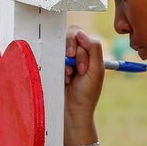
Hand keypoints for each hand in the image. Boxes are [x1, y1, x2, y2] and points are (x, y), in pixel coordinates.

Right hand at [64, 25, 103, 144]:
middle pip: (69, 36)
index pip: (81, 35)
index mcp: (87, 52)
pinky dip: (57, 67)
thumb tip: (81, 33)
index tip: (83, 68)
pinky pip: (49, 56)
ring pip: (59, 46)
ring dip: (65, 62)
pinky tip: (63, 80)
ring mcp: (62, 59)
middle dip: (73, 52)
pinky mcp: (52, 66)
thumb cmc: (87, 93)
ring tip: (69, 77)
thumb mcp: (97, 70)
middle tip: (76, 70)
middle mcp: (74, 53)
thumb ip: (94, 49)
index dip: (81, 48)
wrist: (72, 112)